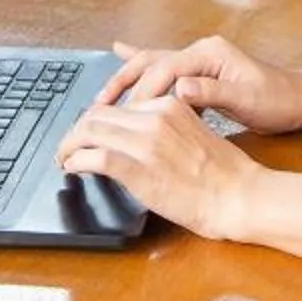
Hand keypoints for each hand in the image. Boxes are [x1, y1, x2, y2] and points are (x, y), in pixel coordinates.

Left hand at [58, 96, 261, 239]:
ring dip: (69, 144)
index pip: (119, 106)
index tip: (89, 135)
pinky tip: (73, 168)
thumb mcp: (194, 133)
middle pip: (98, 114)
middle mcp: (154, 117)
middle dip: (77, 131)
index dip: (97, 121)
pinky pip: (94, 157)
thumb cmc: (224, 173)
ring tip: (64, 158)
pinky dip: (77, 161)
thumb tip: (137, 138)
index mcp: (169, 105)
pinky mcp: (137, 167)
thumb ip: (166, 128)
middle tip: (69, 147)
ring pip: (90, 131)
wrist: (237, 196)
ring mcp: (144, 142)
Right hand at [94, 36, 301, 134]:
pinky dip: (141, 67)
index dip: (142, 94)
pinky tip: (121, 54)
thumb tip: (180, 89)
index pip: (164, 71)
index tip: (124, 117)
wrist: (299, 99)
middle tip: (97, 106)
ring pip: (152, 64)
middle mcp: (200, 51)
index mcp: (209, 54)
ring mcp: (199, 60)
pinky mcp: (200, 72)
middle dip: (122, 81)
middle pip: (150, 61)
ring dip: (126, 79)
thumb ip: (213, 92)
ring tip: (100, 98)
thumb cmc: (277, 100)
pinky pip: (164, 68)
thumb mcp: (247, 99)